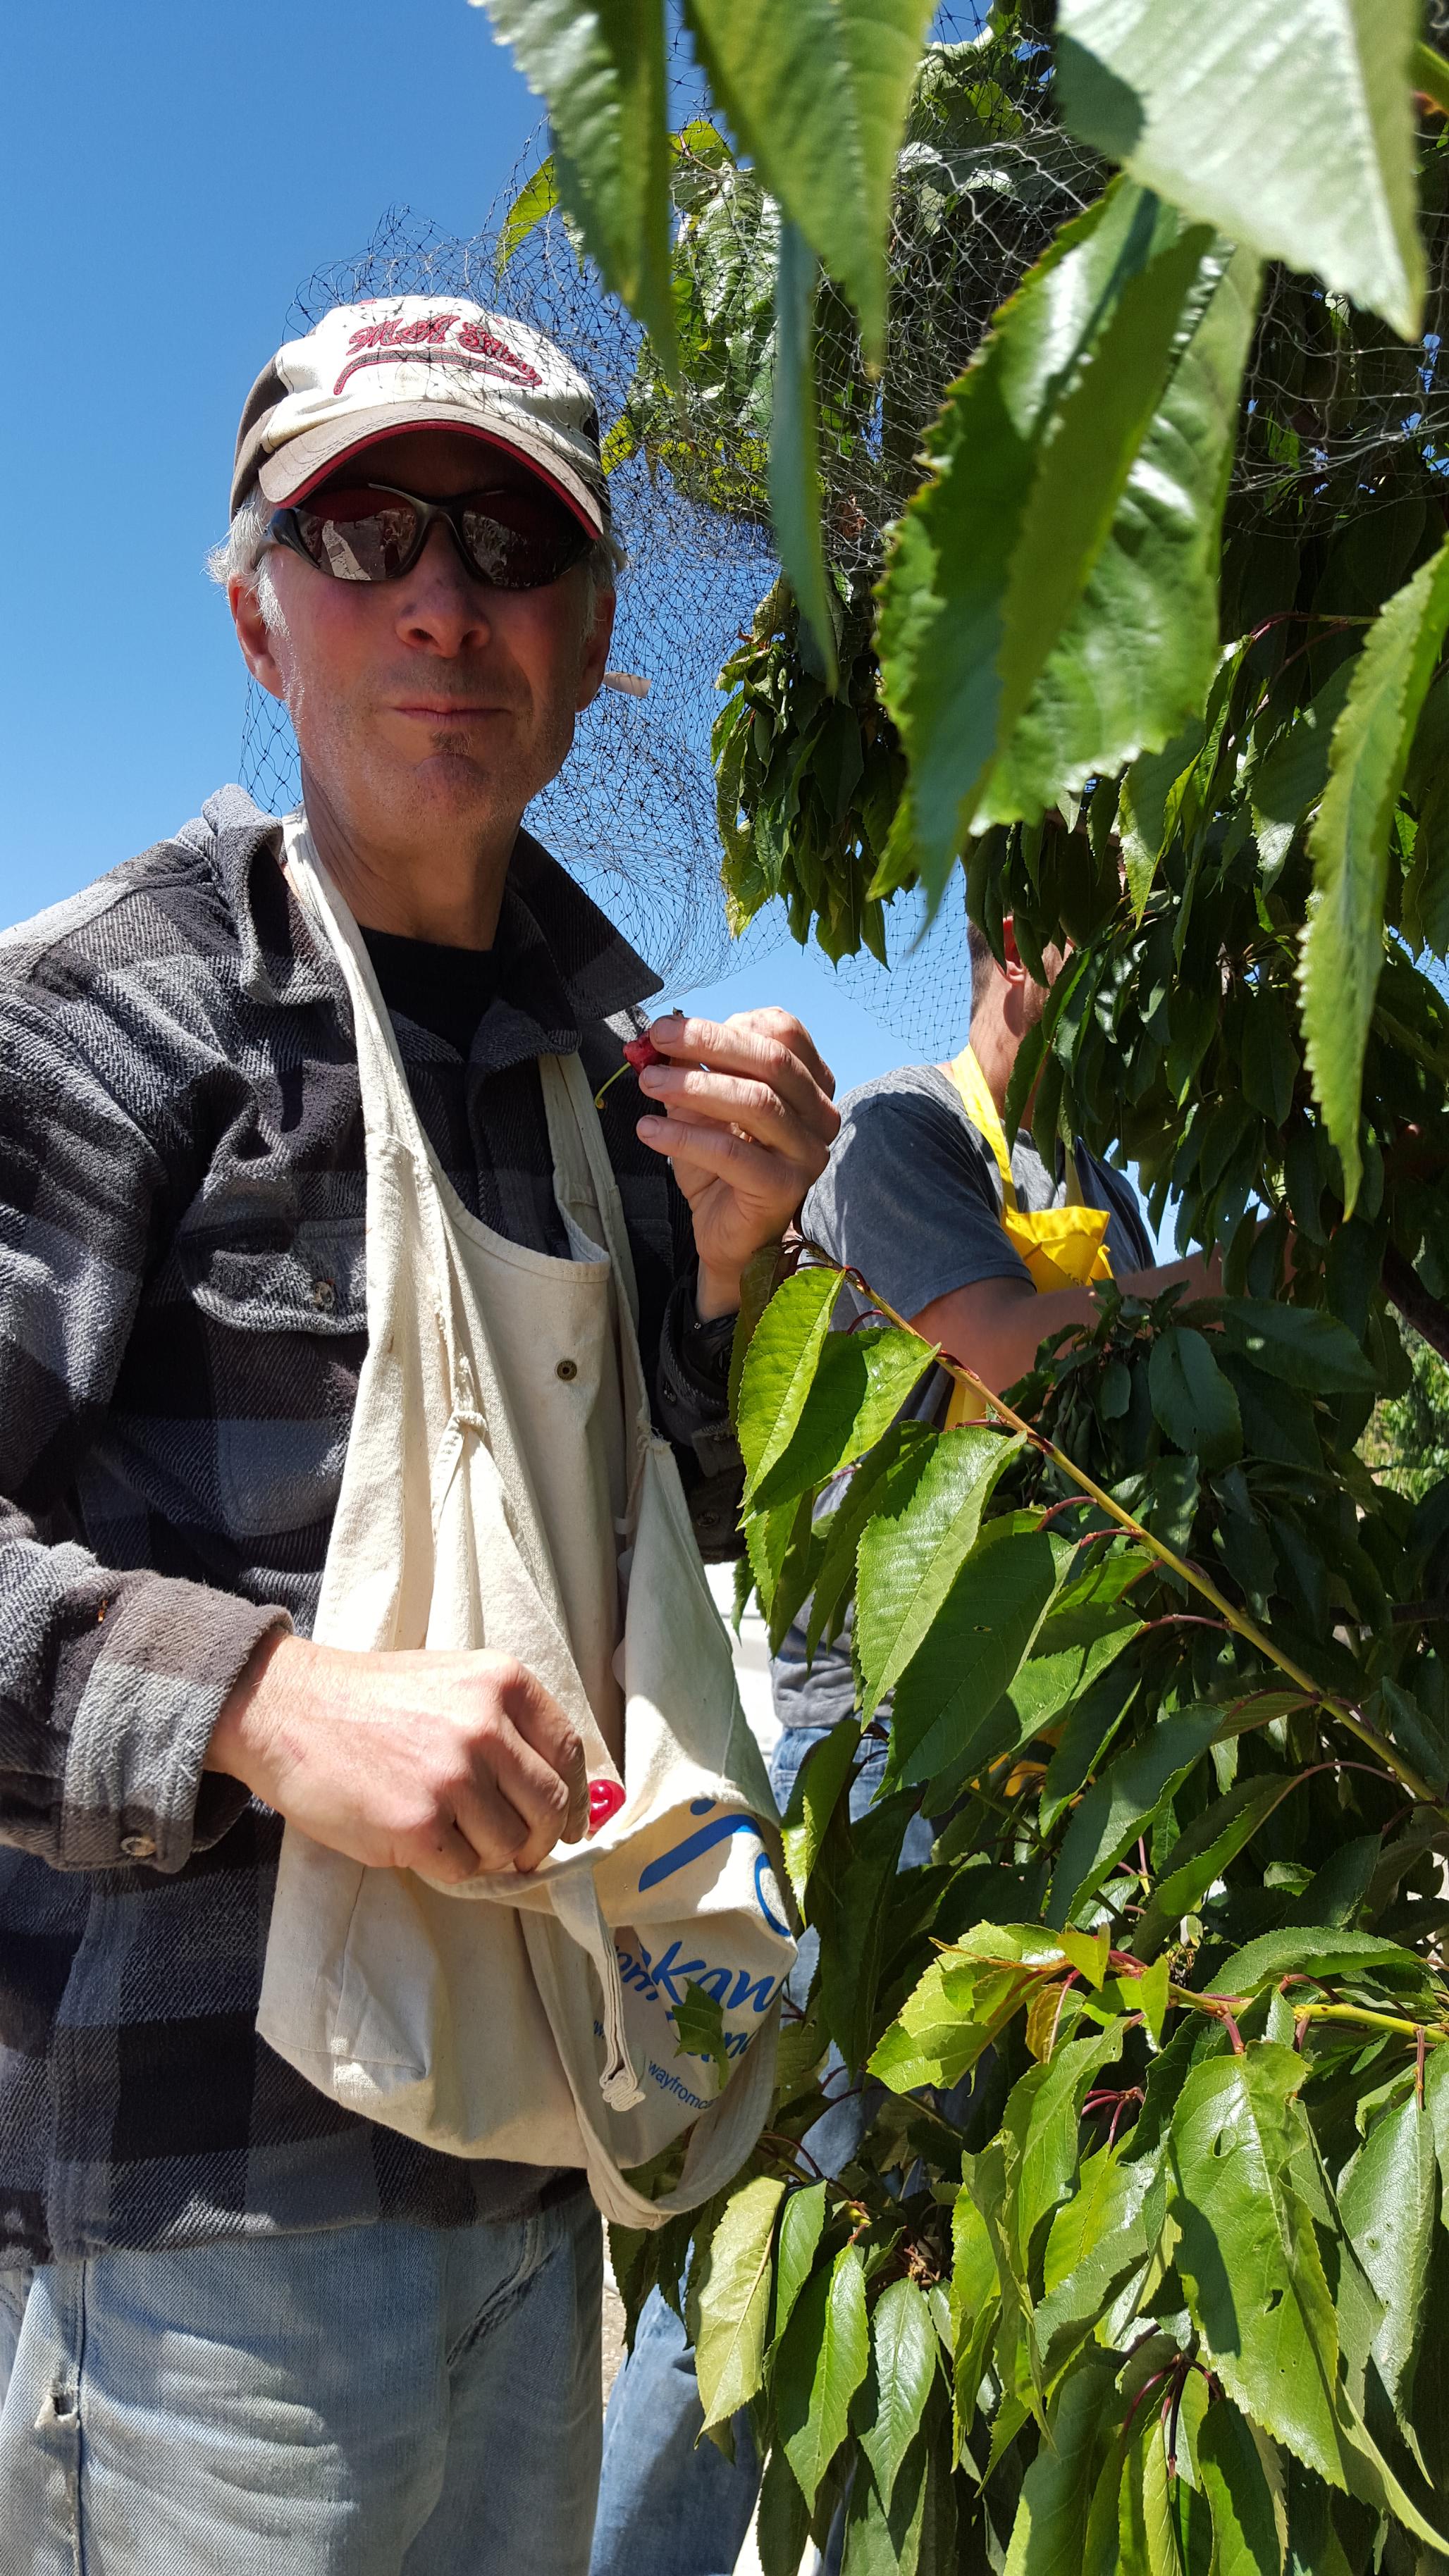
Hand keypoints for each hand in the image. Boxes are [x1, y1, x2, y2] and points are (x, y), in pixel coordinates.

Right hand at [206, 1632, 588, 1881]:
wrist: (287, 1711)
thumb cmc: (369, 1700)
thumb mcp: (452, 1682)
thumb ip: (503, 1724)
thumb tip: (552, 1788)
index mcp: (501, 1683)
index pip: (568, 1752)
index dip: (577, 1796)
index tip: (572, 1821)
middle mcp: (485, 1727)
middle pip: (550, 1805)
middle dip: (542, 1838)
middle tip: (520, 1850)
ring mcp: (453, 1778)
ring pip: (509, 1843)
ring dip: (489, 1853)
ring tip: (452, 1835)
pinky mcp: (418, 1825)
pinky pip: (463, 1868)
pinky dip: (450, 1867)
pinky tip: (421, 1842)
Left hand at [633, 1009, 839, 1318]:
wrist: (729, 1233)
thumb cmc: (719, 1165)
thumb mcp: (701, 1106)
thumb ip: (690, 1067)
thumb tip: (660, 1035)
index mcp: (811, 1083)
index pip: (784, 1032)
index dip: (729, 1023)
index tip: (671, 1030)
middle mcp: (820, 1115)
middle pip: (773, 1060)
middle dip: (709, 1042)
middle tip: (656, 1039)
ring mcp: (808, 1153)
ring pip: (757, 1102)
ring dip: (694, 1086)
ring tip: (648, 1082)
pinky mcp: (785, 1188)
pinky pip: (733, 1154)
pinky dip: (685, 1138)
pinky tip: (649, 1130)